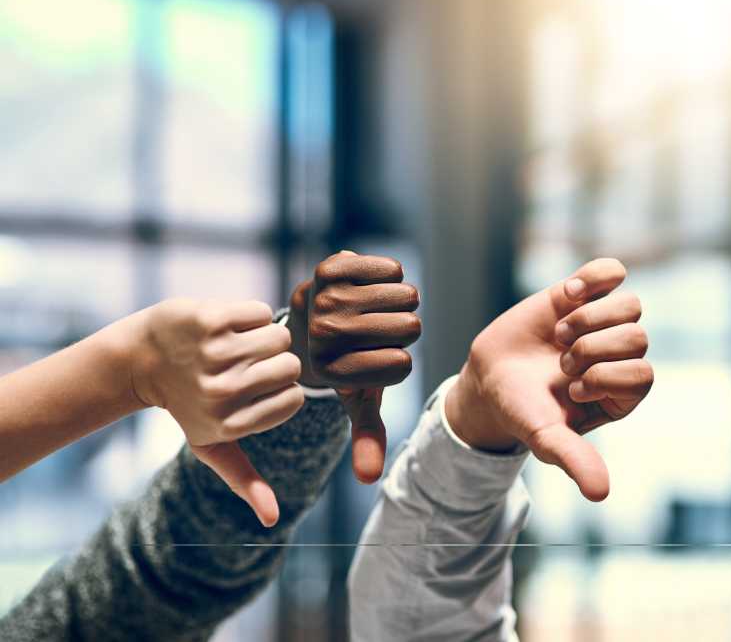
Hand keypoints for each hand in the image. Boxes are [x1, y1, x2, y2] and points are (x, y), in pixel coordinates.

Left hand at [132, 299, 304, 526]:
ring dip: (266, 336)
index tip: (254, 391)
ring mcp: (215, 354)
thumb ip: (243, 479)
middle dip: (275, 361)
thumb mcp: (212, 444)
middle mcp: (222, 392)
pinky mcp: (209, 319)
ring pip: (280, 336)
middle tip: (245, 364)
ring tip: (238, 345)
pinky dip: (251, 315)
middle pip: (290, 366)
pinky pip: (262, 313)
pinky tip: (227, 326)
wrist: (140, 359)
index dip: (281, 391)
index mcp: (228, 424)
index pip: (294, 399)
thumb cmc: (186, 404)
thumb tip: (271, 520)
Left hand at [286, 251, 420, 483]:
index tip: (370, 357)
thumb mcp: (356, 398)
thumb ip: (366, 436)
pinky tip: (366, 285)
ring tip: (369, 309)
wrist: (304, 318)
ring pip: (405, 298)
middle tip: (372, 330)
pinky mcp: (330, 266)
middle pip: (409, 329)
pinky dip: (389, 276)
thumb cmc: (341, 360)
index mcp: (330, 371)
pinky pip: (393, 270)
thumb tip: (369, 480)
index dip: (397, 360)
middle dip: (400, 329)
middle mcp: (322, 337)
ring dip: (397, 303)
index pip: (403, 366)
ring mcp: (324, 300)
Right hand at [445, 258, 653, 501]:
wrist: (489, 379)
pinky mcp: (584, 294)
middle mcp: (622, 357)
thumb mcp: (545, 437)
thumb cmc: (521, 412)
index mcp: (624, 393)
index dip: (603, 378)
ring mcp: (605, 322)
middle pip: (637, 337)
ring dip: (588, 318)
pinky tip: (565, 297)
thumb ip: (573, 460)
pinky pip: (612, 272)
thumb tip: (601, 494)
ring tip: (559, 335)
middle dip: (591, 349)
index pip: (642, 374)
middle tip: (560, 363)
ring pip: (630, 304)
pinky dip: (591, 280)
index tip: (570, 388)